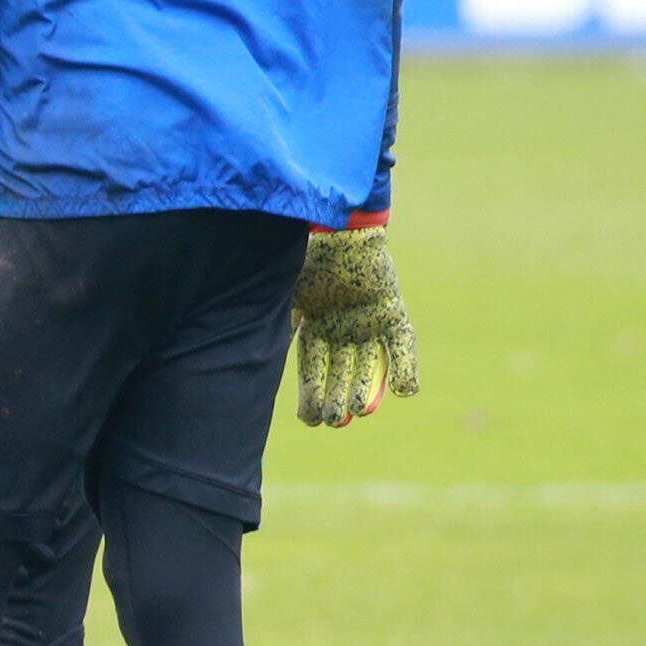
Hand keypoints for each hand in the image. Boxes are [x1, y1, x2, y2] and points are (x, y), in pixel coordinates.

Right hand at [293, 214, 417, 426]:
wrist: (336, 224)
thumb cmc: (302, 254)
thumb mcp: (281, 292)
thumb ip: (273, 319)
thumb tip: (239, 350)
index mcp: (313, 324)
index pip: (311, 368)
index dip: (312, 394)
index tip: (311, 421)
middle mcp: (341, 327)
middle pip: (339, 371)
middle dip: (336, 397)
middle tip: (334, 421)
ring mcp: (368, 321)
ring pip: (367, 364)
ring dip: (365, 388)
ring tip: (359, 412)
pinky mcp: (392, 311)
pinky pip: (402, 343)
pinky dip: (406, 366)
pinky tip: (404, 392)